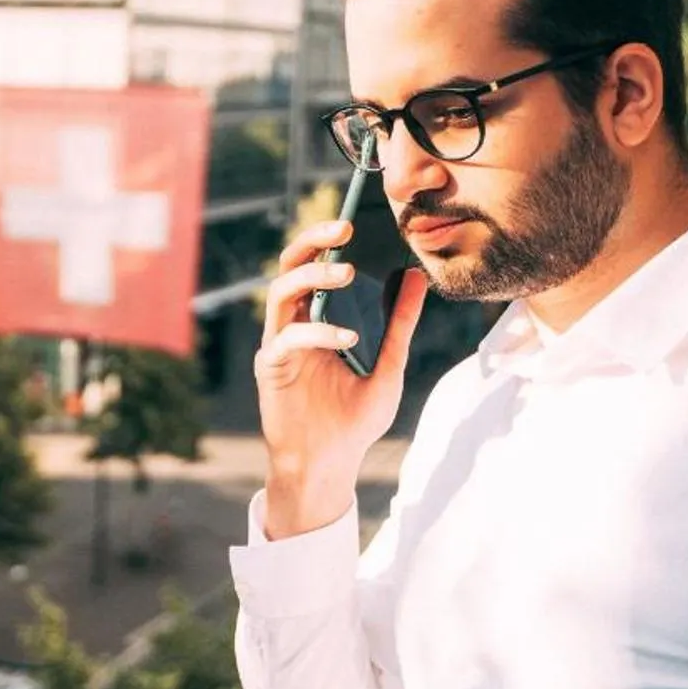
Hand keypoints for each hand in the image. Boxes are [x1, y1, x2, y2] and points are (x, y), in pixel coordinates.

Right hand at [255, 220, 427, 536]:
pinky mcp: (272, 367)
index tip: (351, 225)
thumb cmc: (353, 419)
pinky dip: (319, 332)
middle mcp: (293, 325)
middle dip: (312, 243)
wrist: (330, 463)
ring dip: (312, 277)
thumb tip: (415, 277)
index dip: (325, 243)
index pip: (314, 268)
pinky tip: (348, 339)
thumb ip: (398, 323)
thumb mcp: (389, 363)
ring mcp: (279, 344)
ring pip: (281, 292)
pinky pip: (288, 337)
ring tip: (347, 274)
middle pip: (289, 267)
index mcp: (316, 319)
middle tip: (342, 231)